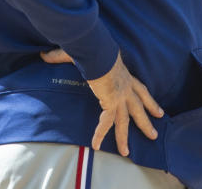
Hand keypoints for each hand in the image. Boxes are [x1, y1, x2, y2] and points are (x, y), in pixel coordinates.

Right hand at [41, 49, 163, 156]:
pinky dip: (99, 134)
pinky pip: (105, 122)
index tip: (157, 111)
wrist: (99, 51)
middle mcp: (126, 88)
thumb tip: (44, 55)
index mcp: (124, 75)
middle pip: (140, 107)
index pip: (140, 90)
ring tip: (127, 153)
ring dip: (126, 136)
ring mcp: (120, 97)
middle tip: (154, 133)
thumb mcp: (79, 53)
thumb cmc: (92, 48)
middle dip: (147, 121)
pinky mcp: (111, 103)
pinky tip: (94, 145)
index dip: (148, 100)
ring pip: (125, 121)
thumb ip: (61, 56)